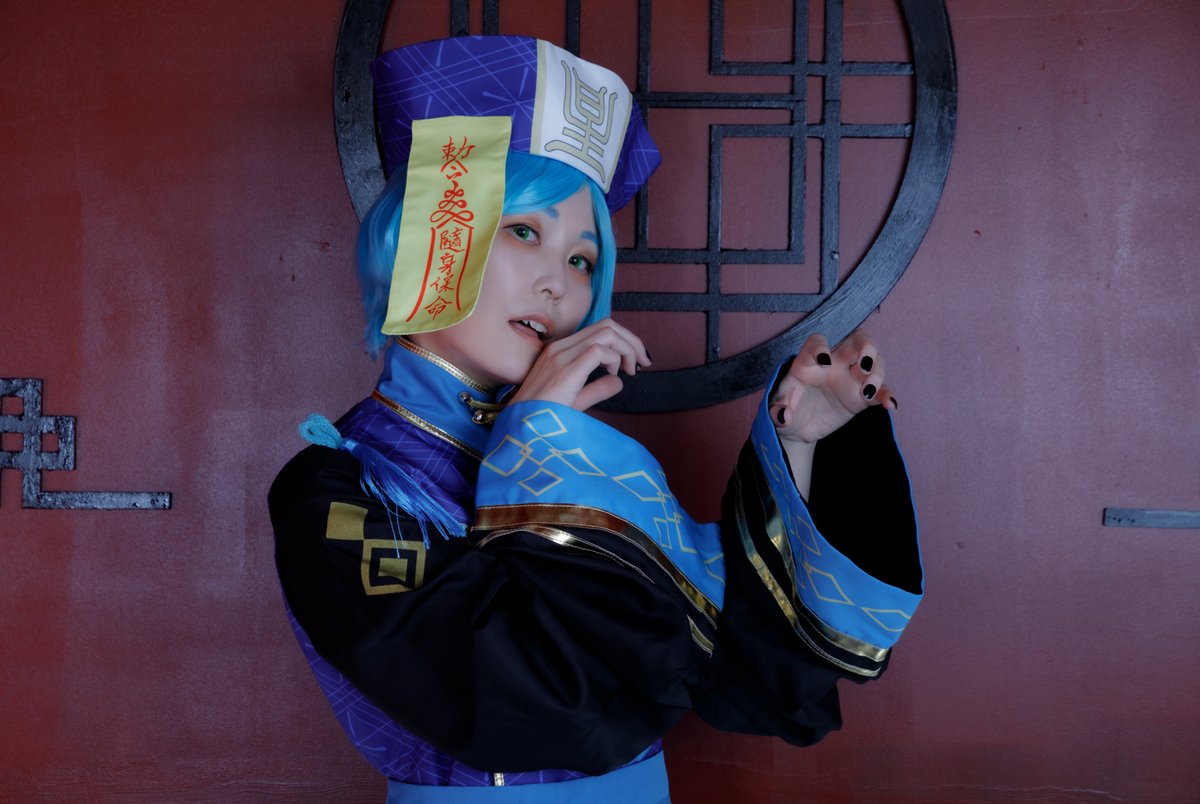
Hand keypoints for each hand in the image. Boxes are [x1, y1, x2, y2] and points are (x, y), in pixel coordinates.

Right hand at [510, 318, 650, 410]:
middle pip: (607, 325)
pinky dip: (615, 359)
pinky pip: (600, 350)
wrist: (519, 429)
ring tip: (630, 369)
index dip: (624, 340)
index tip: (633, 362)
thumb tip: (618, 381)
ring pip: (607, 332)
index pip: (599, 329)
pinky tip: (614, 374)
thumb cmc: (542, 417)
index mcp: (560, 350)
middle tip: (643, 363)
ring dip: (628, 348)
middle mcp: (560, 347)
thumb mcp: (575, 400)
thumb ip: (597, 388)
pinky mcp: (565, 369)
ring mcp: (561, 356)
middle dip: (632, 340)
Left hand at [769, 330, 896, 444]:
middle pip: (858, 340)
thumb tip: (783, 415)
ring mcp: (850, 378)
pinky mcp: (862, 397)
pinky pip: (881, 391)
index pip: (817, 342)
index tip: (824, 362)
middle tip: (864, 365)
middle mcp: (834, 363)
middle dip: (867, 346)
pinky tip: (890, 405)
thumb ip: (777, 410)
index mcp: (809, 361)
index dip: (821, 347)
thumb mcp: (775, 409)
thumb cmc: (786, 408)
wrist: (798, 427)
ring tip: (866, 392)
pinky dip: (888, 395)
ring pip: (875, 363)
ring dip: (877, 374)